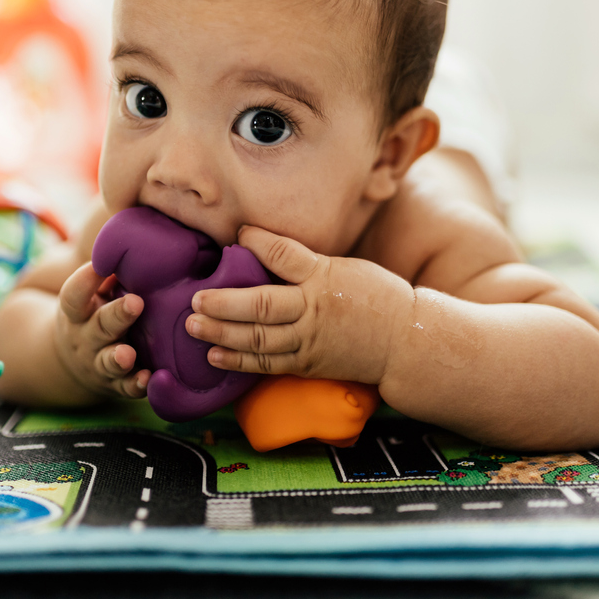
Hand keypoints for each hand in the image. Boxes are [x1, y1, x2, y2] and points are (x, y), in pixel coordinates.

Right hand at [53, 262, 150, 398]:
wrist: (70, 363)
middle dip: (117, 315)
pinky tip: (149, 379)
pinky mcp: (114, 385)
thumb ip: (109, 276)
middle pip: (99, 326)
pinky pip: (124, 388)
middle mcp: (85, 338)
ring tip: (128, 354)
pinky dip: (136, 385)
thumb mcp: (92, 295)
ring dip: (118, 358)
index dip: (85, 280)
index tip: (99, 264)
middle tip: (136, 302)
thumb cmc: (92, 314)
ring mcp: (98, 363)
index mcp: (77, 312)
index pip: (74, 295)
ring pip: (107, 361)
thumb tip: (137, 242)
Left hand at [185, 226, 409, 382]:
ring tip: (194, 326)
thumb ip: (306, 263)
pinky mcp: (307, 364)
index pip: (285, 254)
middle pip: (262, 304)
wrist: (405, 342)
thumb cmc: (376, 298)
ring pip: (258, 339)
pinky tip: (215, 355)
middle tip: (196, 299)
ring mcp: (309, 340)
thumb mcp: (346, 268)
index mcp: (324, 277)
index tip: (238, 233)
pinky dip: (239, 361)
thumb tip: (263, 248)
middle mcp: (314, 309)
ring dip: (222, 333)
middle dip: (224, 302)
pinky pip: (268, 364)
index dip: (258, 242)